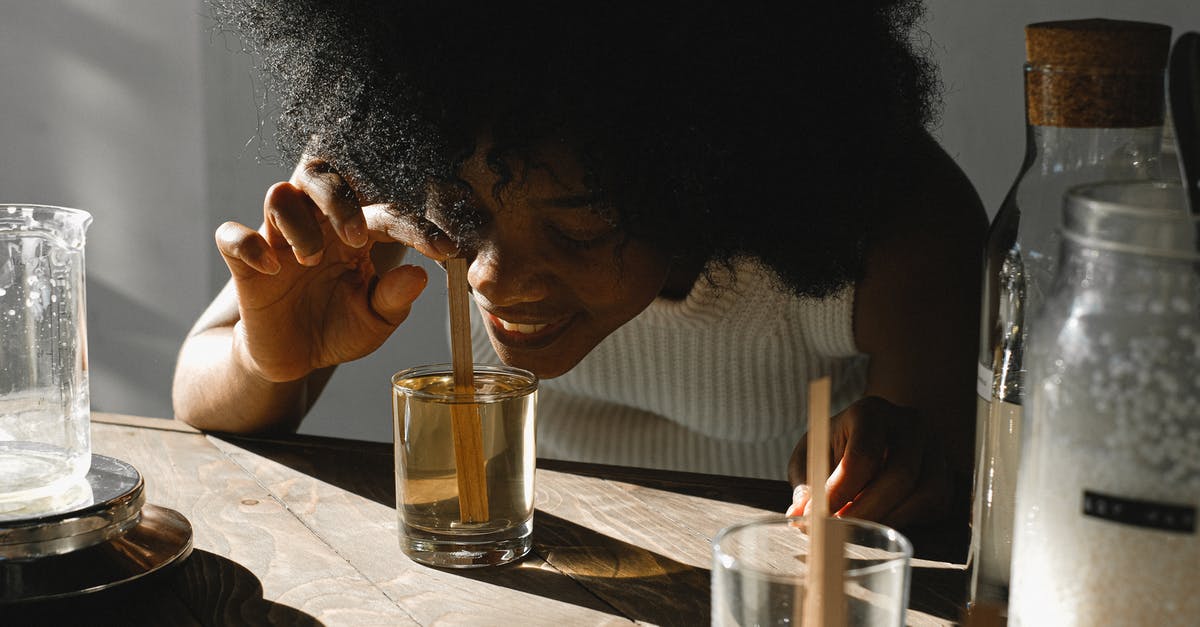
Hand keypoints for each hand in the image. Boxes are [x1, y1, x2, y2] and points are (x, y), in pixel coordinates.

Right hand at [213, 157, 455, 382]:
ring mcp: (279, 240)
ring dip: (299, 223)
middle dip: (341, 199)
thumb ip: (395, 299)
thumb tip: (419, 275)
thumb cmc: (339, 328)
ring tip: (312, 260)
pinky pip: (231, 235)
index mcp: (356, 233)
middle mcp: (318, 225)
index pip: (384, 212)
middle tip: (355, 239)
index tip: (444, 249)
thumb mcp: (375, 321)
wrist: (293, 359)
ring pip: (280, 194)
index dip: (415, 226)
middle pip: (321, 175)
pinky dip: (248, 244)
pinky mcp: (245, 263)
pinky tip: (271, 268)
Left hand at [786, 396, 952, 528]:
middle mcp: (909, 424)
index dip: (842, 491)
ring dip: (888, 519)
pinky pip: (935, 505)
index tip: (820, 516)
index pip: (863, 455)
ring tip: (858, 528)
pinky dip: (907, 520)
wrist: (872, 434)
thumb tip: (800, 516)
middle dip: (867, 511)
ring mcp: (934, 447)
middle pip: (900, 475)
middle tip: (839, 532)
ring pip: (924, 494)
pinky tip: (882, 520)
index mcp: (870, 412)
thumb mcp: (811, 455)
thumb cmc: (835, 447)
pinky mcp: (945, 473)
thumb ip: (806, 484)